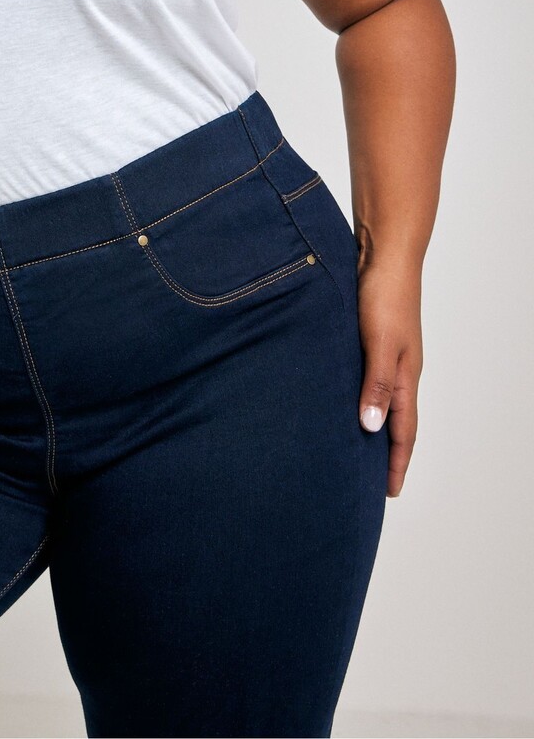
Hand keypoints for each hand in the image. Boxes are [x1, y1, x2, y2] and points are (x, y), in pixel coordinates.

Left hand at [355, 256, 423, 496]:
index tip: (389, 492)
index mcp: (406, 375)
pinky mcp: (369, 337)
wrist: (383, 252)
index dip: (396, 462)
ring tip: (351, 448)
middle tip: (369, 482)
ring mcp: (384, 353)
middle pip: (394, 420)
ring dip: (369, 424)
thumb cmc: (384, 294)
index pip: (403, 430)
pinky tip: (338, 398)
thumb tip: (371, 428)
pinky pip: (365, 378)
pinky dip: (357, 396)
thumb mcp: (380, 343)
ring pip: (378, 399)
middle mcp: (398, 368)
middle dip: (385, 452)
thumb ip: (376, 384)